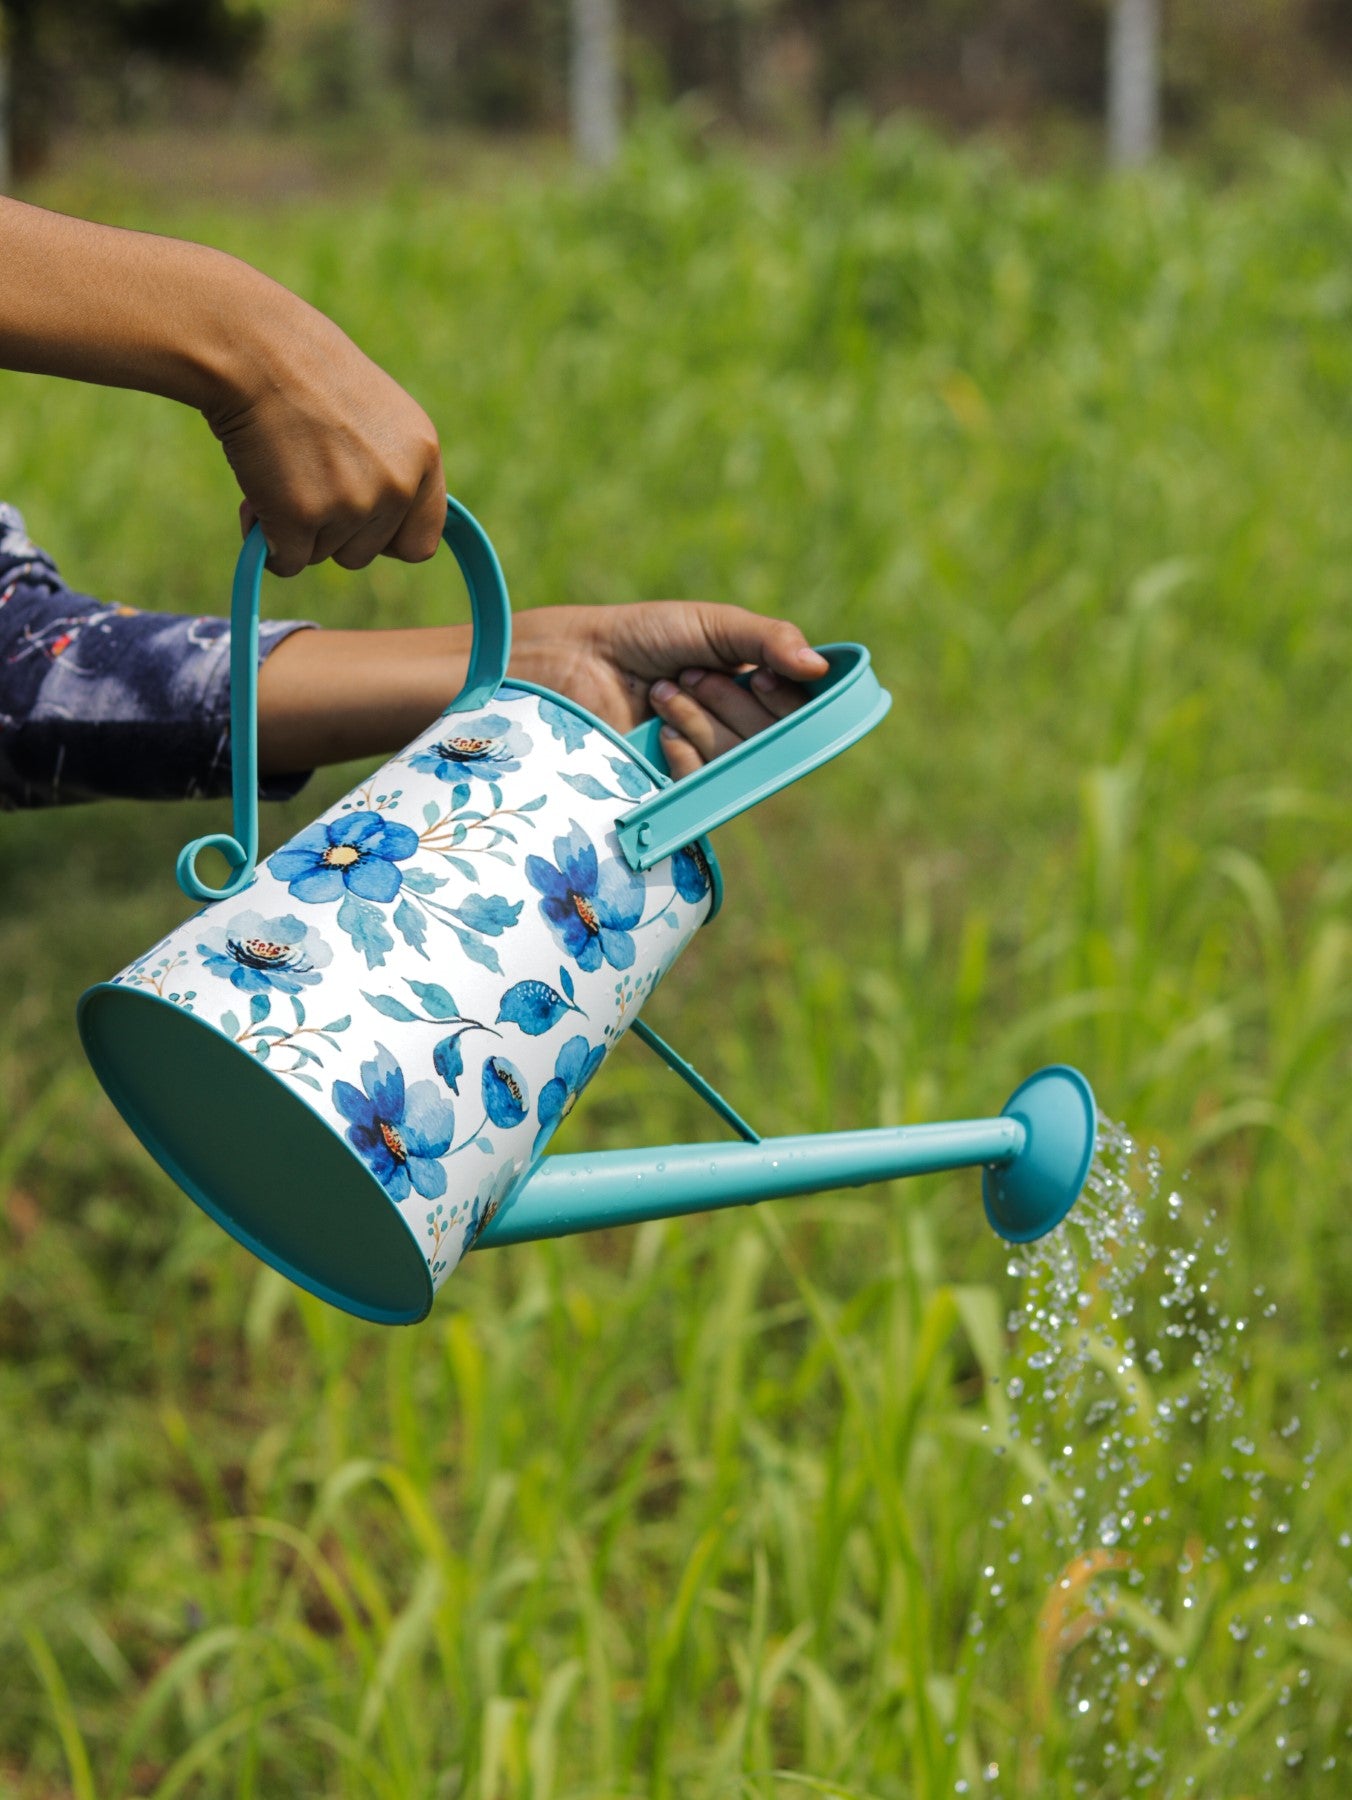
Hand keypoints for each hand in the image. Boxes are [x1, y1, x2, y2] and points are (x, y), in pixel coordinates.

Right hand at [205, 276, 446, 578]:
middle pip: (364, 554)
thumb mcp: (376, 415)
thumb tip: (379, 527)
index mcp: (423, 455)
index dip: (385, 539)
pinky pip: (285, 563)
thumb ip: (389, 468)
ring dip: (297, 529)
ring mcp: (352, 504)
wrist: (253, 350)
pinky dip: (265, 541)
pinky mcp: (303, 519)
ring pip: (322, 556)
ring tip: (278, 471)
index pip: (421, 542)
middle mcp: (397, 484)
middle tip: (302, 476)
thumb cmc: (304, 374)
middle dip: (331, 530)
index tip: (358, 524)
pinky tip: (255, 498)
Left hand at [508, 601, 828, 775]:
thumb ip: (770, 639)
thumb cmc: (648, 636)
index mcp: (757, 689)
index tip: (762, 678)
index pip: (801, 710)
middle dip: (732, 701)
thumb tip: (821, 667)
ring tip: (666, 691)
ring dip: (702, 719)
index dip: (786, 700)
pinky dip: (683, 749)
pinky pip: (706, 781)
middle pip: (774, 737)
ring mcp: (710, 759)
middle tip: (693, 674)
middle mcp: (740, 726)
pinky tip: (658, 729)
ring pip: (739, 757)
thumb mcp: (716, 625)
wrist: (583, 660)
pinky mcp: (679, 786)